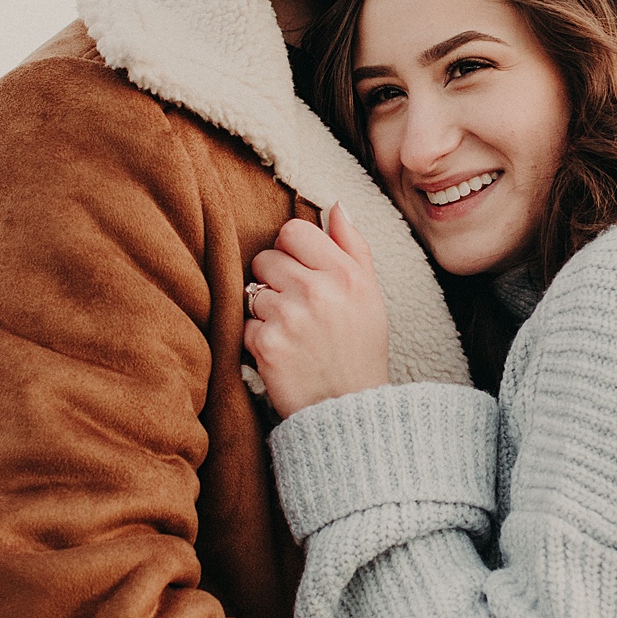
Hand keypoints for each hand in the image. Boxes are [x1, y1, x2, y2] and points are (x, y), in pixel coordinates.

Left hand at [244, 204, 390, 418]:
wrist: (349, 411)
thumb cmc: (359, 349)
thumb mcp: (371, 295)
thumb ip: (353, 246)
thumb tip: (335, 205)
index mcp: (346, 273)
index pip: (293, 229)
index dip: (291, 249)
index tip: (301, 271)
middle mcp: (319, 290)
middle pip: (266, 257)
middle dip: (275, 278)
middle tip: (297, 307)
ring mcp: (290, 317)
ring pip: (253, 290)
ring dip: (266, 310)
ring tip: (292, 333)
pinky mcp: (267, 344)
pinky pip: (245, 324)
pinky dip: (258, 339)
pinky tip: (283, 353)